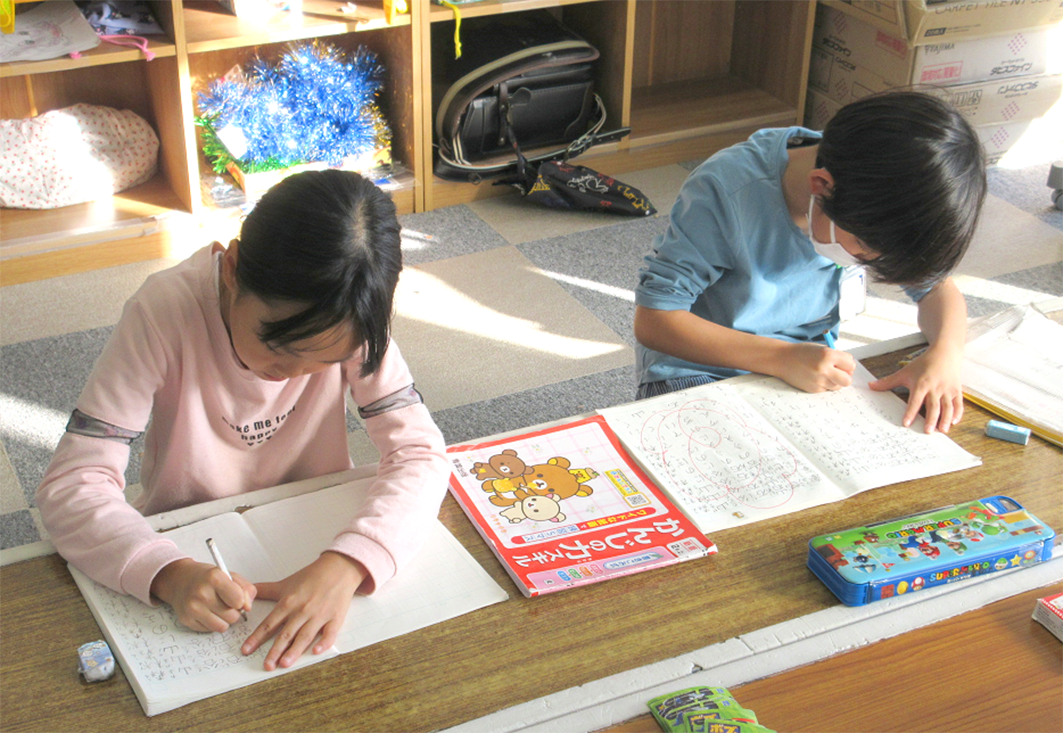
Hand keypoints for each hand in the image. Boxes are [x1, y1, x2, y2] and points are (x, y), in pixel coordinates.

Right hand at [150, 558, 255, 631]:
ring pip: (222, 627)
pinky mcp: (186, 620)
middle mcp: (202, 593)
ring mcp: (192, 608)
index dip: (241, 601)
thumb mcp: (230, 575)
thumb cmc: (207, 577)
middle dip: (233, 612)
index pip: (239, 601)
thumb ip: (246, 589)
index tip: (235, 596)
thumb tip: (248, 607)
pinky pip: (210, 630)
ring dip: (224, 620)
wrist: (180, 579)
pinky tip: (206, 612)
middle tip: (226, 603)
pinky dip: (212, 623)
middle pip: (232, 617)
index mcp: (214, 578)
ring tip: (218, 608)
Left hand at [242, 552, 365, 670]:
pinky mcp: (335, 618)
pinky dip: (323, 642)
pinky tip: (316, 651)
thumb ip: (266, 590)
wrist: (338, 568)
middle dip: (275, 651)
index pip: (269, 624)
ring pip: (305, 636)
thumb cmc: (312, 576)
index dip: (256, 638)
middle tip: (267, 666)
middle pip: (286, 634)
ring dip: (294, 650)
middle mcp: (302, 611)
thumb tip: (247, 592)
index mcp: (288, 603)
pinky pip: (329, 633)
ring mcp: (319, 615)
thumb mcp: (286, 583)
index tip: (246, 650)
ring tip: (285, 664)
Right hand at [776, 343, 855, 392]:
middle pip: (847, 380)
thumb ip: (836, 357)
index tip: (843, 363)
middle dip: (846, 376)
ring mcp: (819, 380)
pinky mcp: (813, 389)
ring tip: (824, 373)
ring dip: (835, 381)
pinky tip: (816, 377)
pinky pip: (827, 389)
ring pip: (838, 386)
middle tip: (839, 372)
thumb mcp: (821, 349)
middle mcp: (824, 369)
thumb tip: (849, 369)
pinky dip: (825, 384)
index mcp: (828, 355)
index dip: (848, 364)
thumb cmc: (802, 352)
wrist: (782, 359)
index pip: (851, 364)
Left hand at [869, 344, 963, 432]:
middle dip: (930, 419)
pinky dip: (957, 413)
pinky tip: (954, 422)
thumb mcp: (905, 372)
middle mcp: (935, 388)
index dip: (910, 412)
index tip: (906, 423)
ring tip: (941, 430)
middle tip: (927, 431)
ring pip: (947, 407)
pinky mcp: (957, 390)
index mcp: (921, 384)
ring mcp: (947, 389)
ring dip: (945, 419)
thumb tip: (871, 386)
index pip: (915, 401)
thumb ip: (888, 381)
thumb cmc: (924, 363)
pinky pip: (958, 403)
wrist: (945, 352)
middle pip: (933, 406)